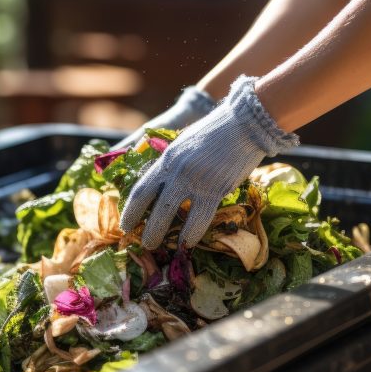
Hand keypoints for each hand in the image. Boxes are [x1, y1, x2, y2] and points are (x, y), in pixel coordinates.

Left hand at [120, 76, 298, 248]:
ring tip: (160, 247)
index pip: (141, 189)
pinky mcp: (215, 189)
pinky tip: (187, 243)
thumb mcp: (185, 144)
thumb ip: (173, 163)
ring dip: (163, 235)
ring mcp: (195, 181)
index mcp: (167, 158)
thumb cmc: (215, 132)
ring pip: (173, 215)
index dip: (131, 210)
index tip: (125, 223)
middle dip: (146, 228)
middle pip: (154, 206)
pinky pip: (200, 218)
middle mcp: (176, 171)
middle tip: (142, 243)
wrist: (245, 124)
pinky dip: (191, 233)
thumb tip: (162, 184)